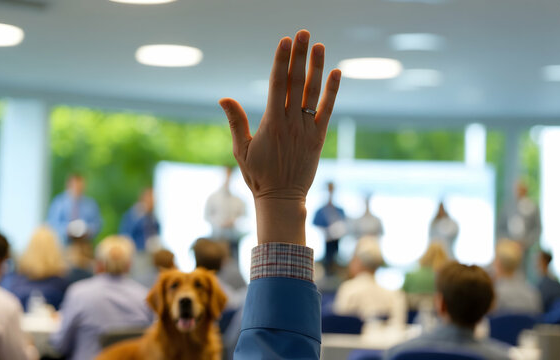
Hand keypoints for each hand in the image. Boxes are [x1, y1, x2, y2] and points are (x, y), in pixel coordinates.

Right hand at [219, 29, 340, 244]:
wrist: (282, 199)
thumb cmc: (258, 175)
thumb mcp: (240, 149)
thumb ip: (235, 121)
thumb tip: (224, 98)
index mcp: (271, 123)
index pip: (277, 84)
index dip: (281, 61)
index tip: (285, 41)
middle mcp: (290, 122)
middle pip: (295, 82)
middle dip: (299, 56)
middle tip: (303, 32)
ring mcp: (306, 129)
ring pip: (312, 93)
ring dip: (316, 67)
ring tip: (318, 45)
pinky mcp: (318, 138)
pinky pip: (327, 110)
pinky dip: (332, 92)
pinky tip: (336, 73)